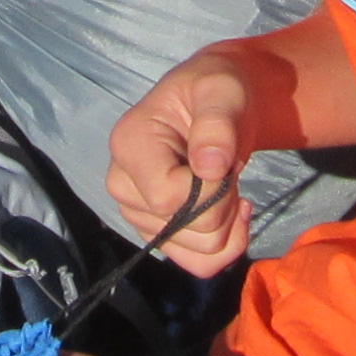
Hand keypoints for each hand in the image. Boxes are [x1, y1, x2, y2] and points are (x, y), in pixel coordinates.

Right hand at [108, 47, 263, 276]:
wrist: (219, 105)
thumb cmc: (217, 91)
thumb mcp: (223, 92)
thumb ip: (217, 124)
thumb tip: (210, 167)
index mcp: (128, 143)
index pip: (166, 197)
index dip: (209, 189)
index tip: (224, 161)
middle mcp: (122, 184)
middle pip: (182, 227)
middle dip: (223, 205)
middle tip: (228, 169)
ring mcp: (137, 212)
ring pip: (197, 252)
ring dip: (229, 223)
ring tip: (228, 184)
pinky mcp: (158, 232)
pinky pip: (199, 264)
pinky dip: (228, 245)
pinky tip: (233, 211)